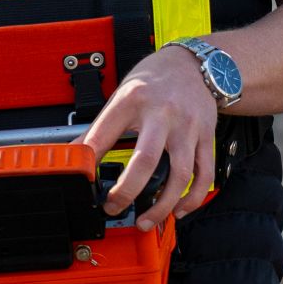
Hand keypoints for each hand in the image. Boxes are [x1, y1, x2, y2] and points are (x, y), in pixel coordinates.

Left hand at [81, 45, 219, 228]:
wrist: (193, 63)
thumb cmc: (154, 80)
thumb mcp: (121, 95)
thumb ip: (101, 127)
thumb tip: (76, 154)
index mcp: (133, 101)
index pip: (104, 134)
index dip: (89, 161)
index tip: (83, 182)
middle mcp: (162, 114)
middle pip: (145, 160)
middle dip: (127, 191)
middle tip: (114, 207)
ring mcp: (187, 127)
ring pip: (180, 174)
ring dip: (162, 204)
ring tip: (146, 220)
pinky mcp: (206, 137)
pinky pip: (204, 174)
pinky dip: (193, 198)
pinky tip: (178, 209)